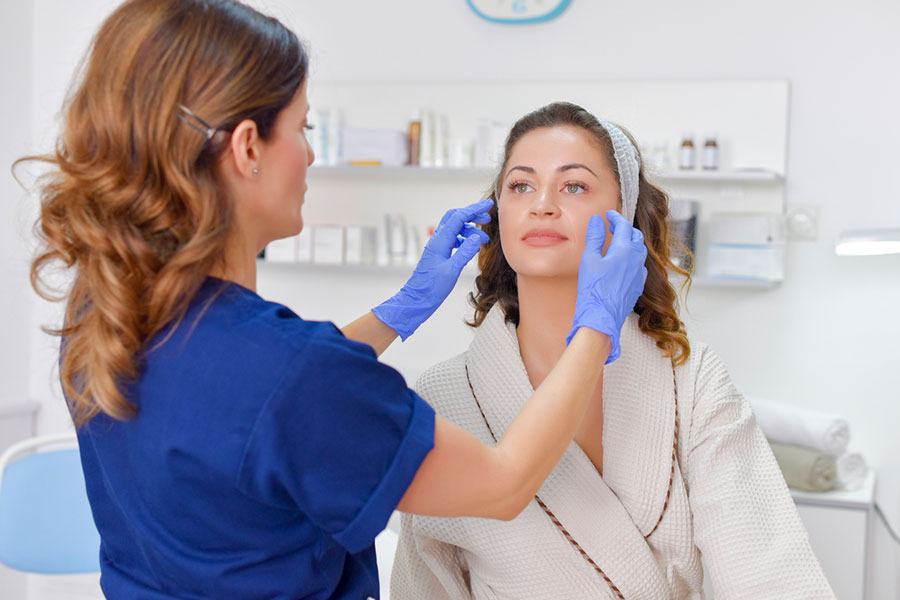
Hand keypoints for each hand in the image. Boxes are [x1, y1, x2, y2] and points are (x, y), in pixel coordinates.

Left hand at [372, 199, 492, 339]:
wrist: (417, 300)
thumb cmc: (432, 288)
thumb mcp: (452, 270)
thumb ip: (465, 252)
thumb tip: (477, 237)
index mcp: (440, 242)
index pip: (458, 217)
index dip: (474, 209)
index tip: (488, 205)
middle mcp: (437, 241)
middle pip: (455, 218)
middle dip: (472, 215)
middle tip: (487, 219)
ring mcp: (437, 247)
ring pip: (455, 229)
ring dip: (470, 230)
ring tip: (484, 240)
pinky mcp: (439, 254)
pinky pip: (453, 239)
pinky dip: (464, 239)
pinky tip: (472, 247)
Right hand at [566, 210, 647, 362]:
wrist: (601, 318)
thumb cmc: (593, 291)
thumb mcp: (589, 260)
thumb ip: (595, 237)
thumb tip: (597, 220)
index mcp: (624, 250)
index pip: (624, 226)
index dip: (616, 217)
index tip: (609, 214)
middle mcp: (636, 260)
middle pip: (636, 236)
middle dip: (626, 228)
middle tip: (614, 225)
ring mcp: (639, 274)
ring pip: (640, 251)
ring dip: (631, 242)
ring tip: (619, 242)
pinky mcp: (637, 286)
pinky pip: (640, 266)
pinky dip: (633, 258)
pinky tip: (624, 263)